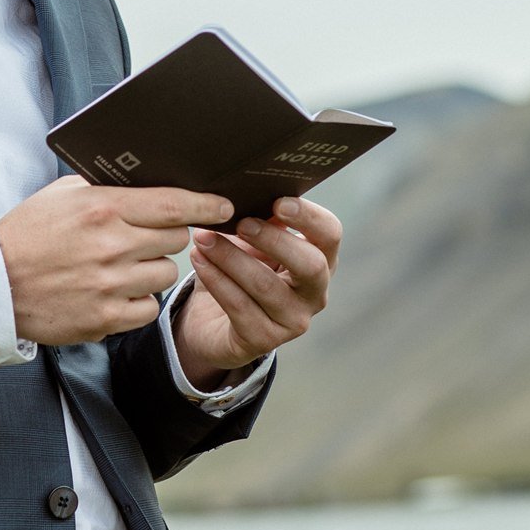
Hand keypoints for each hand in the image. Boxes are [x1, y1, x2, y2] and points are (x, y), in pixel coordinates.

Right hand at [0, 175, 234, 345]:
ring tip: (123, 266)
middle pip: (175, 239)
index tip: (223, 205)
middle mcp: (111, 245)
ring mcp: (109, 285)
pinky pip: (149, 308)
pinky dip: (139, 301)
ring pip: (166, 274)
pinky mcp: (104, 318)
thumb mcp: (62, 195)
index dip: (205, 204)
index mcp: (102, 208)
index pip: (172, 204)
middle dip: (167, 236)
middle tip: (142, 237)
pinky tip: (116, 292)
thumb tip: (150, 181)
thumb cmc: (27, 234)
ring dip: (153, 269)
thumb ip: (106, 187)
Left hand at [176, 197, 341, 384]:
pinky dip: (216, 280)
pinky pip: (239, 306)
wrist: (213, 320)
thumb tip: (248, 189)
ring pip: (266, 286)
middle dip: (274, 240)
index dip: (309, 217)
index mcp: (319, 260)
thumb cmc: (240, 269)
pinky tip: (199, 261)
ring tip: (203, 238)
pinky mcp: (264, 340)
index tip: (279, 201)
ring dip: (231, 258)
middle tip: (241, 221)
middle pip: (309, 265)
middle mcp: (314, 293)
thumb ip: (259, 219)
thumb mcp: (252, 242)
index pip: (330, 235)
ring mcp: (293, 321)